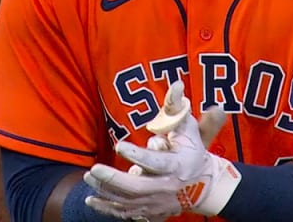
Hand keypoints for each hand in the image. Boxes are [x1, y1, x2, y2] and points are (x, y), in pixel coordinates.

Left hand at [83, 81, 241, 218]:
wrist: (204, 186)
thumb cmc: (192, 151)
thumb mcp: (188, 128)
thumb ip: (178, 108)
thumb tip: (176, 84)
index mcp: (177, 166)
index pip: (156, 163)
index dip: (138, 155)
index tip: (120, 146)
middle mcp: (166, 187)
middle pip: (137, 188)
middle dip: (113, 179)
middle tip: (94, 169)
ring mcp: (157, 202)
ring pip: (128, 202)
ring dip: (106, 191)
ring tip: (89, 176)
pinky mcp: (150, 212)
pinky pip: (125, 214)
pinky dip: (107, 209)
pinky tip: (91, 200)